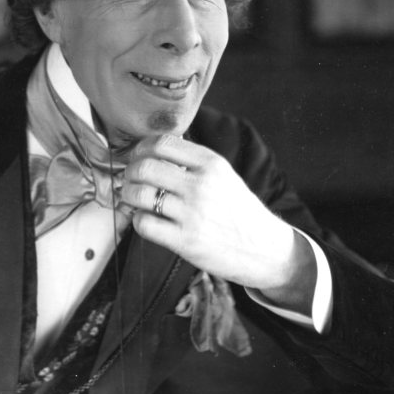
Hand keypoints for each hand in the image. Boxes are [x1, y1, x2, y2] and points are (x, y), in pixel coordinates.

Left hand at [121, 134, 316, 313]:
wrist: (265, 249)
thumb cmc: (239, 211)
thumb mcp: (224, 176)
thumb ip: (194, 161)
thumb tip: (155, 149)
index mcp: (211, 164)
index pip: (162, 143)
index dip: (141, 148)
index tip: (137, 156)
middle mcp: (202, 185)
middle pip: (145, 167)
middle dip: (129, 172)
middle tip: (130, 179)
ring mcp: (193, 214)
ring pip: (139, 194)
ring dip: (128, 195)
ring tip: (132, 199)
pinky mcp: (185, 241)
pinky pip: (144, 223)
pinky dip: (138, 220)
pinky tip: (147, 220)